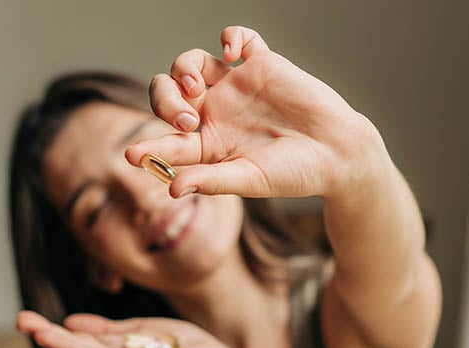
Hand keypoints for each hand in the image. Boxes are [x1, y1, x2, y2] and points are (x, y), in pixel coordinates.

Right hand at [16, 311, 240, 347]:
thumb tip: (70, 322)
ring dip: (66, 346)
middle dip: (50, 334)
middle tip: (20, 321)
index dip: (50, 328)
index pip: (76, 337)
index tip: (23, 318)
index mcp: (114, 347)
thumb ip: (106, 329)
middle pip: (78, 345)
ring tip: (41, 335)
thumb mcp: (139, 330)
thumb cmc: (179, 346)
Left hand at [125, 25, 391, 199]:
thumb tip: (172, 189)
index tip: (131, 156)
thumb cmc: (294, 174)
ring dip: (183, 69)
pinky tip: (233, 52)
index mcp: (207, 144)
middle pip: (169, 93)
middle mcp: (215, 112)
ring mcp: (236, 86)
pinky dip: (231, 36)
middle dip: (165, 101)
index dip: (148, 148)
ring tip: (197, 88)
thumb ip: (211, 181)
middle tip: (186, 119)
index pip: (168, 141)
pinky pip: (239, 39)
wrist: (337, 154)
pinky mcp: (262, 64)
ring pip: (191, 63)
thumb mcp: (250, 180)